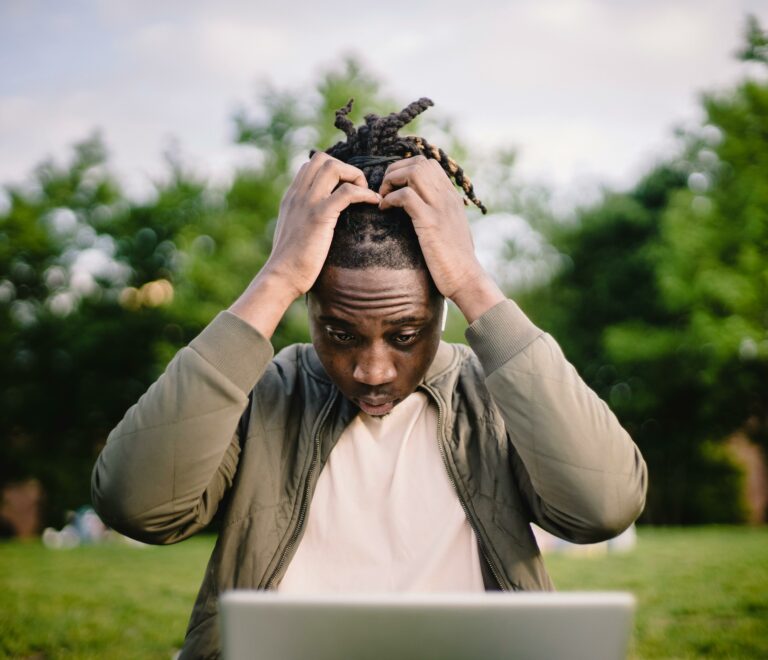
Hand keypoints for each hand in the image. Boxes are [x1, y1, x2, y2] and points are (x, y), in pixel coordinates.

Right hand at [230, 153, 379, 336]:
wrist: (281, 277)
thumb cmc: (290, 263)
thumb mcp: (294, 233)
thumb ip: (302, 220)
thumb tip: (317, 222)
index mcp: (291, 197)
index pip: (310, 166)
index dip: (333, 170)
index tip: (346, 189)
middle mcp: (298, 195)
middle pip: (322, 159)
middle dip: (345, 168)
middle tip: (357, 190)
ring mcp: (308, 203)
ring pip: (333, 167)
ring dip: (355, 176)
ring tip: (365, 194)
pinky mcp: (319, 216)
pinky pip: (347, 192)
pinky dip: (365, 193)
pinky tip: (374, 203)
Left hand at [378, 156, 504, 321]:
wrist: (466, 279)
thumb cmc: (454, 260)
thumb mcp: (448, 230)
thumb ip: (437, 214)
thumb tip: (419, 211)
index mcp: (451, 197)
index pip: (428, 164)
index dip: (405, 169)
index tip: (393, 187)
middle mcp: (447, 197)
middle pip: (419, 162)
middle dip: (395, 171)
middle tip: (384, 190)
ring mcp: (440, 208)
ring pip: (413, 172)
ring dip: (392, 181)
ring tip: (384, 198)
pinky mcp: (430, 222)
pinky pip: (406, 196)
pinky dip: (390, 198)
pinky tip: (384, 210)